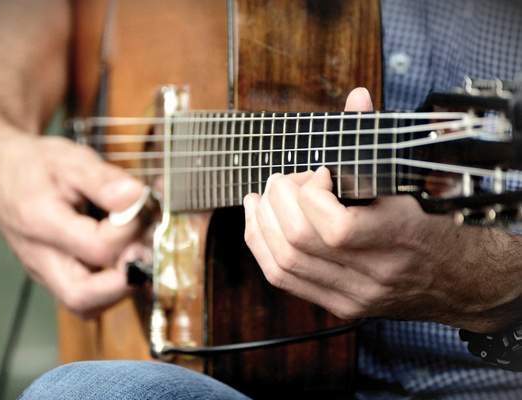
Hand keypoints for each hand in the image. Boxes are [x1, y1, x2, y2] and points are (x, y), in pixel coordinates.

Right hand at [0, 126, 145, 317]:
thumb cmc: (33, 164)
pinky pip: (84, 296)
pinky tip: (122, 254)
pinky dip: (110, 284)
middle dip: (124, 281)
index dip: (129, 230)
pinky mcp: (52, 275)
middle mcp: (39, 258)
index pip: (97, 248)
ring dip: (119, 287)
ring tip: (134, 251)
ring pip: (84, 306)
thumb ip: (104, 180)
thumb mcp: (70, 159)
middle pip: (82, 299)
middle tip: (142, 249)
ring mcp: (44, 272)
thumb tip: (136, 197)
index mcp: (40, 224)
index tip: (139, 205)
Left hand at [243, 88, 521, 331]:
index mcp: (400, 236)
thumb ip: (376, 139)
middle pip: (299, 241)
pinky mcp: (338, 305)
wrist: (457, 279)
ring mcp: (354, 294)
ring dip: (261, 222)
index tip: (321, 172)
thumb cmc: (433, 221)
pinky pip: (282, 279)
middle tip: (284, 180)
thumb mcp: (411, 179)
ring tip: (264, 196)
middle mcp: (375, 272)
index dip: (313, 192)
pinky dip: (261, 245)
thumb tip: (356, 96)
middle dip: (279, 200)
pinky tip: (259, 220)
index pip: (336, 227)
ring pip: (283, 262)